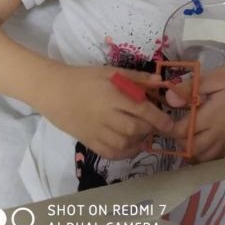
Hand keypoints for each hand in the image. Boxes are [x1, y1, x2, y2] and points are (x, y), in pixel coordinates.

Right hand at [41, 65, 173, 159]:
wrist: (55, 91)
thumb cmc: (85, 78)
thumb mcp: (111, 72)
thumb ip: (136, 77)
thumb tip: (160, 80)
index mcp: (112, 96)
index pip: (140, 109)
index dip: (158, 118)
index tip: (170, 124)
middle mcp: (105, 116)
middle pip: (133, 129)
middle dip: (148, 129)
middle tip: (153, 124)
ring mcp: (95, 131)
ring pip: (123, 144)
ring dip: (138, 142)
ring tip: (143, 134)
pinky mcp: (88, 142)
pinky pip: (109, 153)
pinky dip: (124, 153)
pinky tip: (131, 146)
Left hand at [167, 65, 224, 161]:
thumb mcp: (214, 77)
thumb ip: (191, 88)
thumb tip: (169, 98)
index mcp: (210, 116)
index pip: (183, 131)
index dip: (169, 127)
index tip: (163, 116)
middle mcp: (216, 132)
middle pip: (191, 148)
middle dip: (178, 140)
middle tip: (172, 124)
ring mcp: (223, 138)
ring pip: (202, 156)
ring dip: (190, 150)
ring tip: (184, 134)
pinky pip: (214, 157)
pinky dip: (204, 156)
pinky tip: (198, 144)